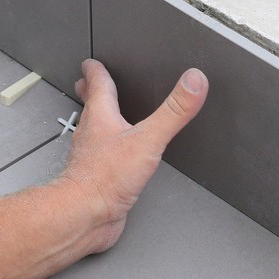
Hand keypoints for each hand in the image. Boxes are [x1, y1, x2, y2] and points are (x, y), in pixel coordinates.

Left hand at [61, 59, 208, 252]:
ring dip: (99, 119)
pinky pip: (103, 157)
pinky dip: (108, 149)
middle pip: (91, 106)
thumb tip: (194, 81)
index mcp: (102, 118)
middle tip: (88, 83)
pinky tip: (117, 157)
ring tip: (105, 115)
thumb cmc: (104, 179)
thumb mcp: (148, 139)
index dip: (97, 71)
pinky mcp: (98, 179)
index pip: (98, 86)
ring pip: (95, 130)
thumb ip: (174, 110)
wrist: (84, 215)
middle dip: (91, 93)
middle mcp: (93, 135)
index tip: (93, 63)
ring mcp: (93, 157)